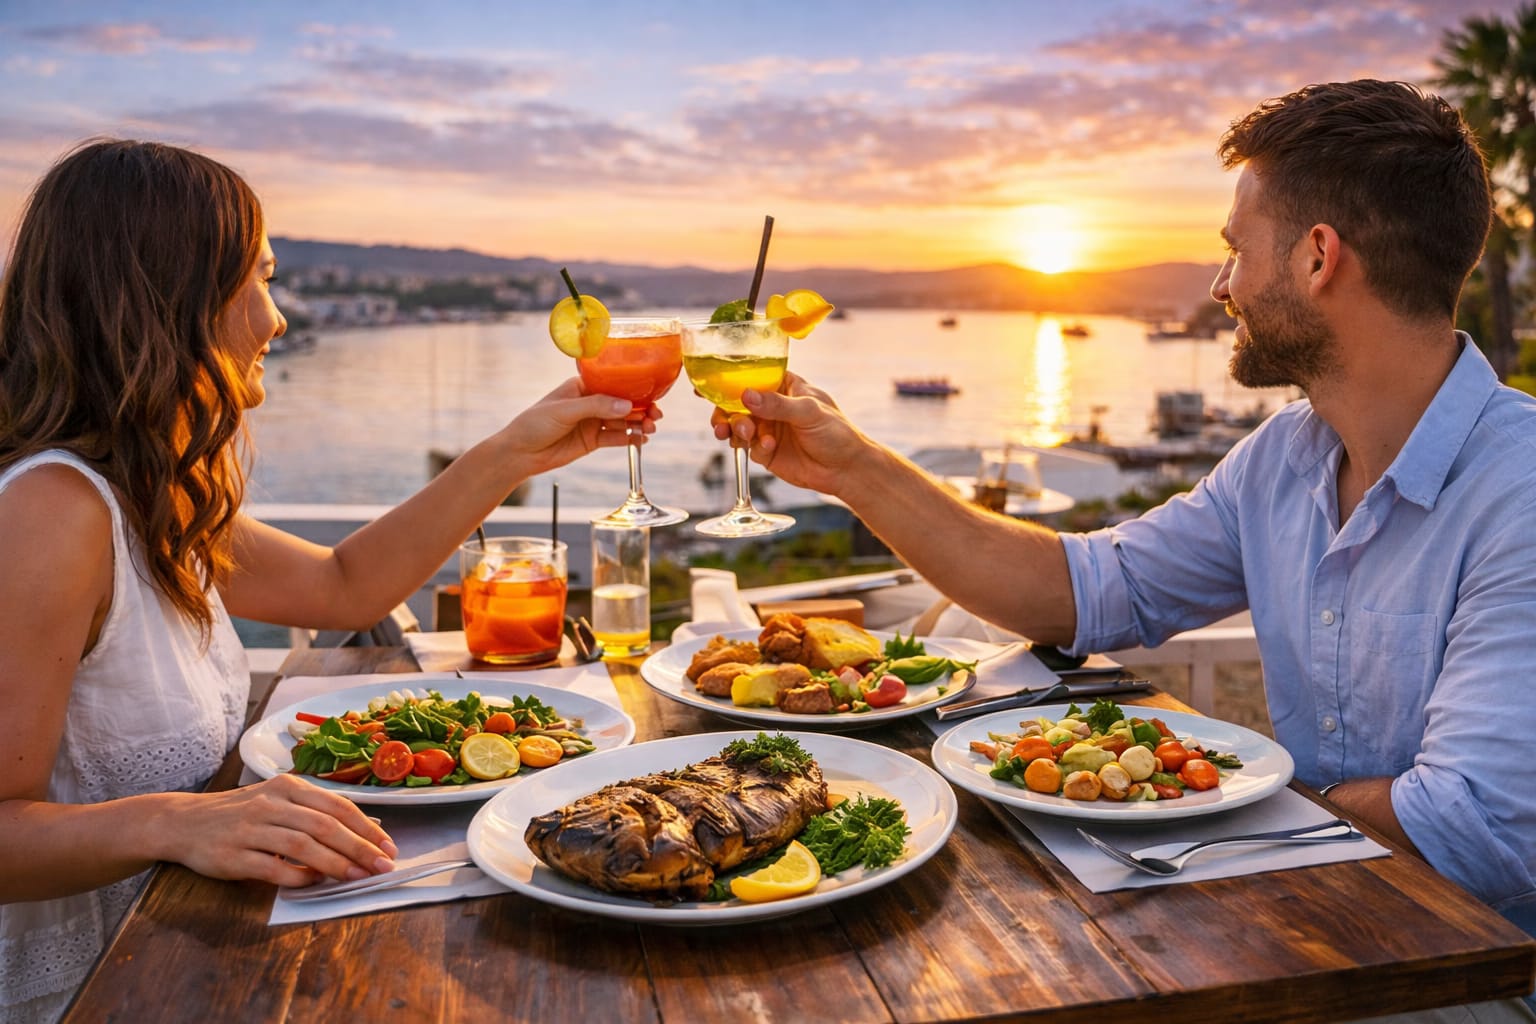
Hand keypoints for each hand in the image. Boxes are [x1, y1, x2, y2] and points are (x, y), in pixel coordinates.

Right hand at [162, 774, 397, 887]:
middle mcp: (270, 803)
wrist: (183, 822)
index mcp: (287, 786)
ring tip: (357, 877)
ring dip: (334, 863)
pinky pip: (273, 869)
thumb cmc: (240, 813)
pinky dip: (298, 877)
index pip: (337, 805)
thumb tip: (365, 830)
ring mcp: (250, 829)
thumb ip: (315, 812)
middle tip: (381, 865)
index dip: (366, 827)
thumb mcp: (278, 800)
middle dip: (359, 847)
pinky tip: (315, 882)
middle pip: (325, 825)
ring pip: (302, 845)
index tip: (387, 846)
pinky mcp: (232, 856)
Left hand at [502, 377, 647, 474]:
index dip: (633, 388)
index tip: (650, 394)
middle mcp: (590, 402)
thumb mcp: (565, 411)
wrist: (520, 454)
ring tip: (650, 429)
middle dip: (641, 408)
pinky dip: (630, 439)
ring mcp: (592, 422)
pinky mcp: (593, 441)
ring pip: (622, 421)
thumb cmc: (534, 424)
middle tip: (655, 415)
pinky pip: (616, 438)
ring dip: (638, 424)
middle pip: (622, 403)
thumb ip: (596, 407)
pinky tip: (641, 440)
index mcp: (582, 387)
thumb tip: (627, 406)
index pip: (613, 383)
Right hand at [709, 373, 867, 493]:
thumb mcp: (809, 412)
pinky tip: (768, 448)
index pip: (751, 376)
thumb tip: (746, 395)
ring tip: (743, 434)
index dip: (728, 379)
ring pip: (737, 425)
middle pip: (736, 403)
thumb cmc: (837, 432)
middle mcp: (772, 405)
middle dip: (725, 411)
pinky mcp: (765, 452)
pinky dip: (753, 447)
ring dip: (734, 429)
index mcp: (784, 386)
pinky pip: (748, 447)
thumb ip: (777, 404)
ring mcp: (767, 428)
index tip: (705, 384)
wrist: (846, 470)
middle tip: (723, 422)